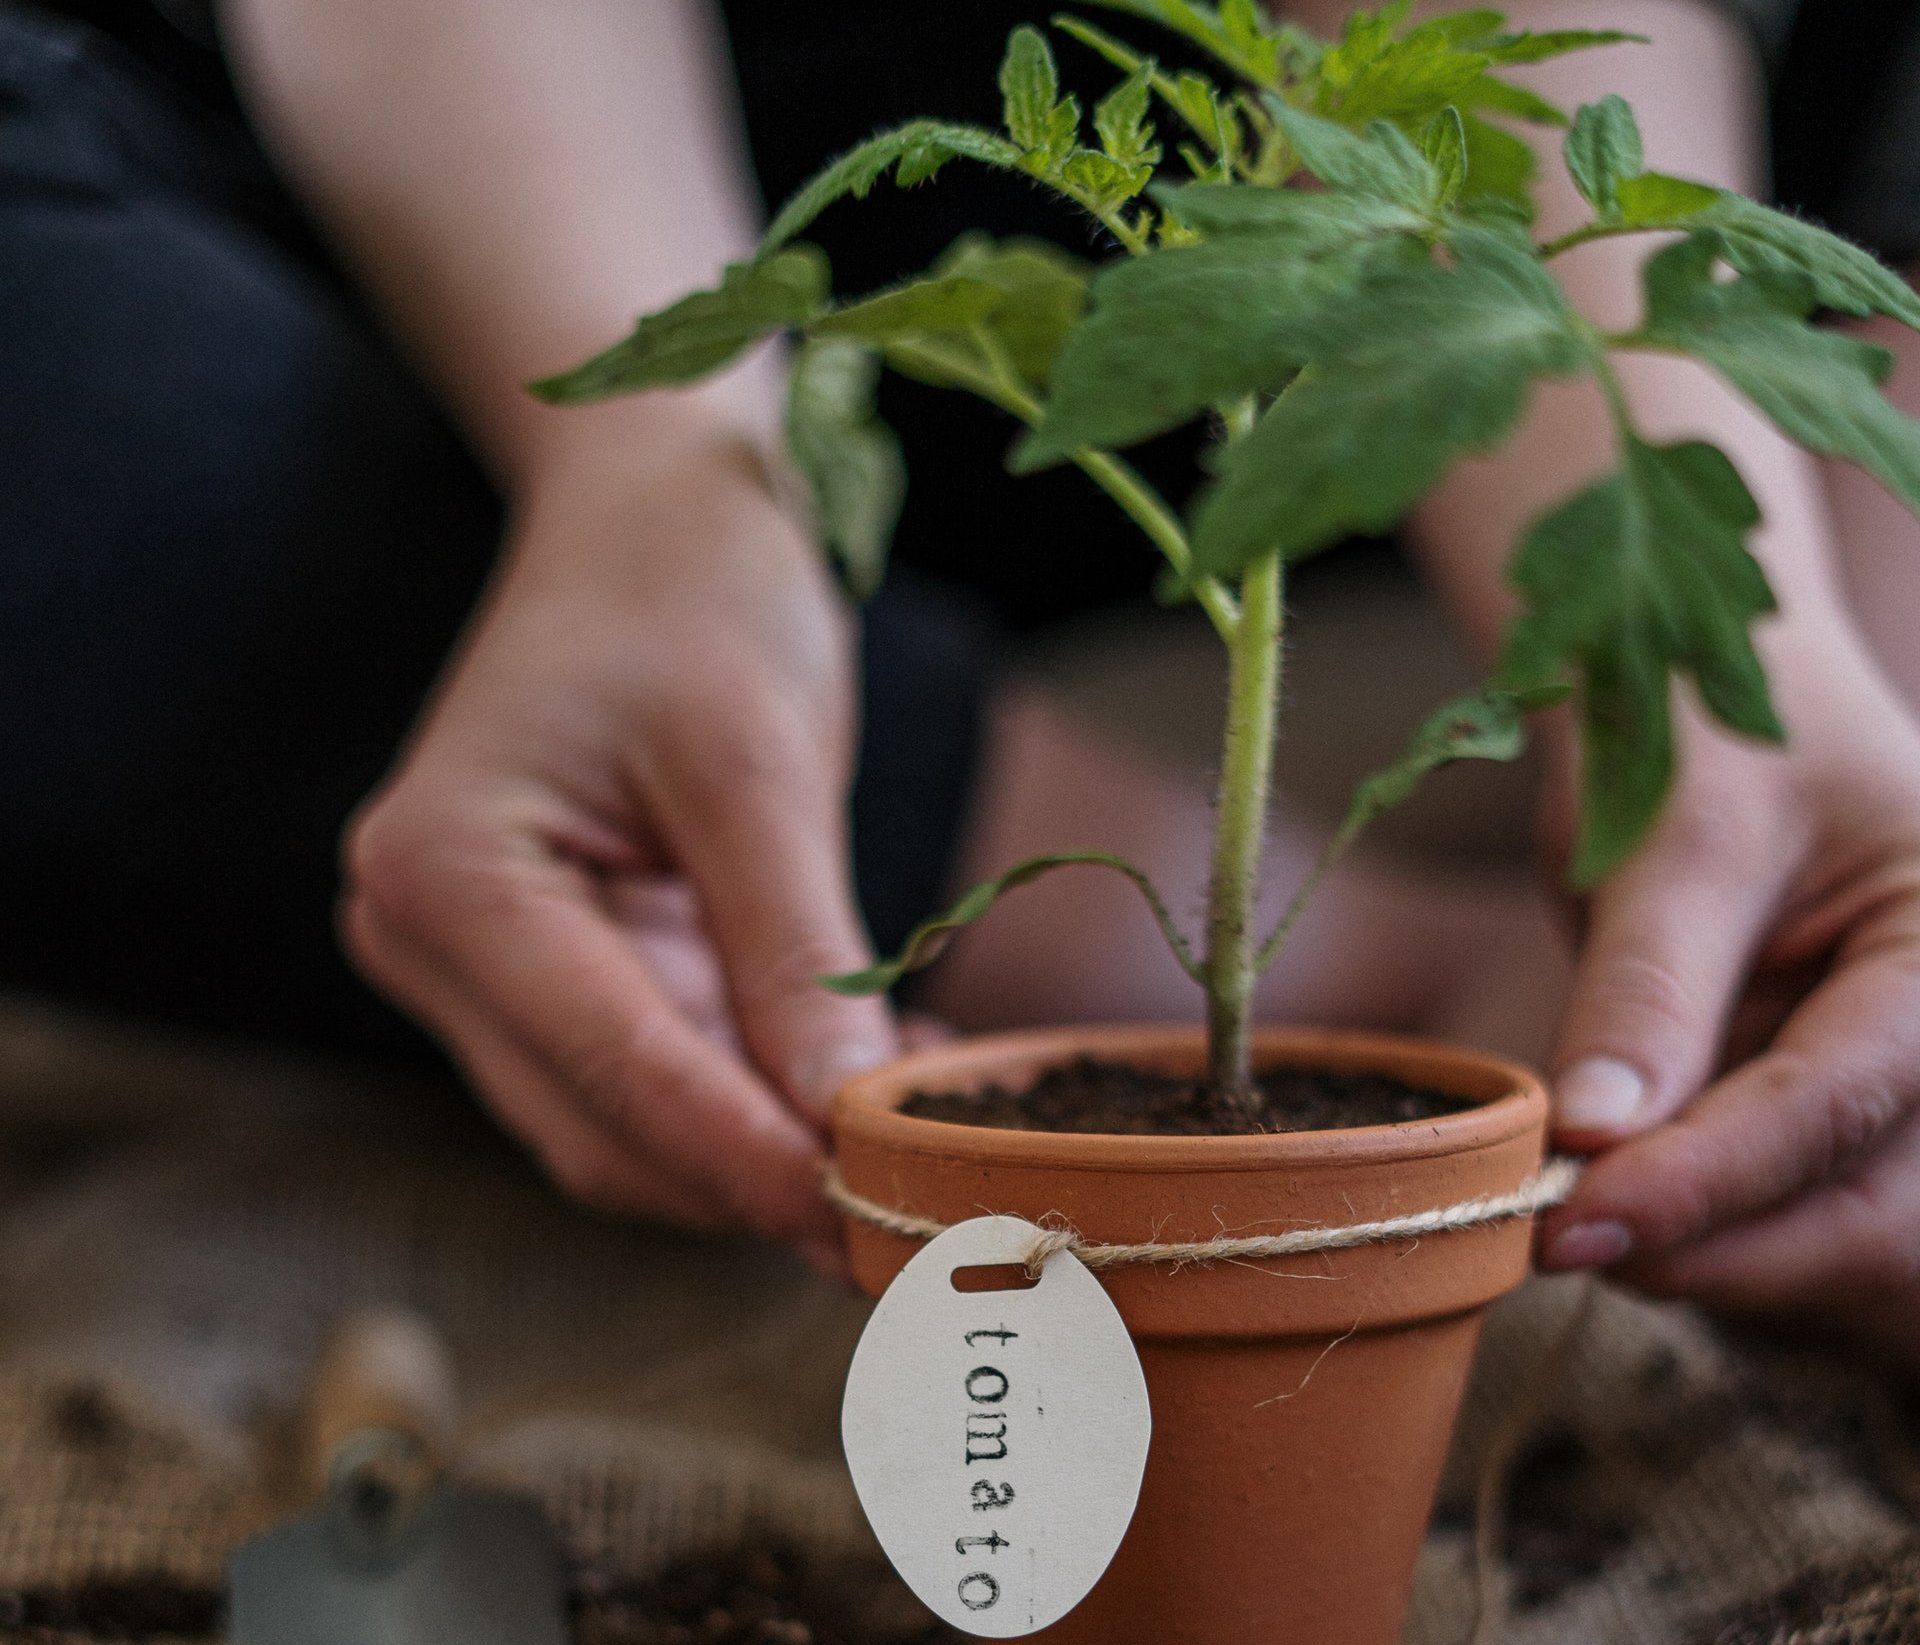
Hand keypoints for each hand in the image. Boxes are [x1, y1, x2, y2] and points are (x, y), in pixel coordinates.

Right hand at [340, 419, 894, 1265]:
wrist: (651, 511)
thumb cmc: (692, 589)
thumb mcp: (757, 760)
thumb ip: (794, 949)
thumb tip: (848, 1123)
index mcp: (444, 872)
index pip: (611, 1067)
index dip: (750, 1158)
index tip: (872, 1221)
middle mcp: (428, 939)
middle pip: (604, 1125)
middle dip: (759, 1176)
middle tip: (918, 1209)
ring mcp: (483, 966)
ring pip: (628, 1125)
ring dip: (766, 1148)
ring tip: (913, 1127)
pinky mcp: (552, 970)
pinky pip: (656, 1074)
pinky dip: (759, 1097)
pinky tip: (866, 1073)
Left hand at [1535, 619, 1919, 1363]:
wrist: (1688, 701)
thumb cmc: (1696, 727)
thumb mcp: (1672, 838)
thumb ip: (1645, 991)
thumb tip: (1592, 1140)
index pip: (1836, 1102)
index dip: (1704, 1181)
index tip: (1576, 1224)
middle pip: (1868, 1220)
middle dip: (1715, 1246)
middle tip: (1558, 1236)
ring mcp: (1887, 1093)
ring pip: (1827, 1247)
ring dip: (1702, 1254)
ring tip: (1576, 1209)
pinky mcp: (1818, 1122)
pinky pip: (1775, 1222)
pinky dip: (1690, 1232)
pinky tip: (1610, 1203)